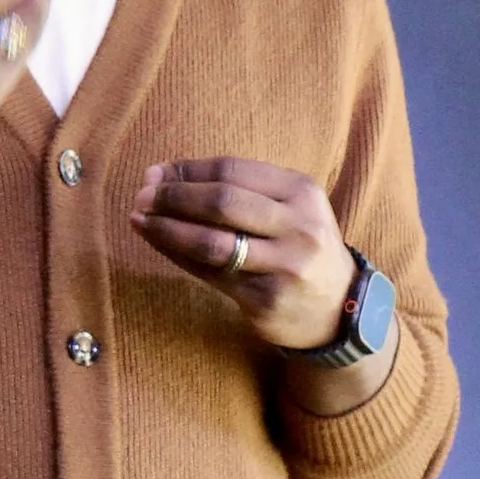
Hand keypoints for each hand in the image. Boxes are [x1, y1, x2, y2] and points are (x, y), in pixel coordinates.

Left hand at [129, 158, 354, 353]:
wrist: (339, 308)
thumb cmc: (299, 248)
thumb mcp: (288, 208)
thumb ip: (237, 190)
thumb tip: (162, 175)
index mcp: (302, 192)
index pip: (233, 171)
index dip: (187, 170)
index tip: (155, 173)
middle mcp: (297, 227)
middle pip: (221, 202)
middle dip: (173, 196)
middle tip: (142, 196)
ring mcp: (284, 266)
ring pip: (212, 242)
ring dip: (167, 228)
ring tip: (140, 219)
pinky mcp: (266, 300)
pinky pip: (211, 274)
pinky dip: (178, 256)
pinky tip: (158, 244)